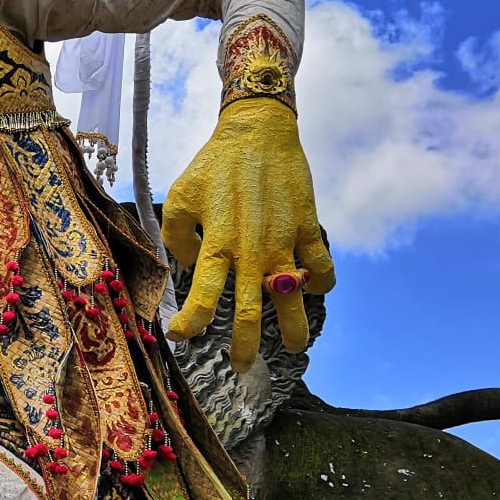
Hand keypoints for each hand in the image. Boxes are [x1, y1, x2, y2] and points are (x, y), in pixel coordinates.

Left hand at [161, 98, 334, 368]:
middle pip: (248, 311)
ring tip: (292, 345)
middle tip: (241, 366)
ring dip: (293, 327)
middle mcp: (252, 250)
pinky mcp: (309, 228)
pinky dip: (321, 283)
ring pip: (292, 299)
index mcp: (217, 243)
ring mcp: (285, 242)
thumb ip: (178, 237)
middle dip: (243, 345)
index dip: (191, 321)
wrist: (258, 133)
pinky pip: (322, 267)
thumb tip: (193, 268)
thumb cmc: (213, 165)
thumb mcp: (179, 197)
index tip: (180, 335)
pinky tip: (314, 289)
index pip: (203, 295)